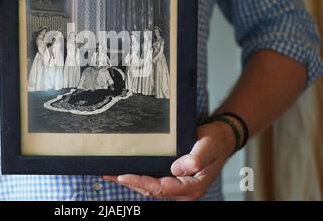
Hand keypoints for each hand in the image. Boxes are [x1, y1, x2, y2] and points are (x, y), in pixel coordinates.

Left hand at [103, 122, 234, 200]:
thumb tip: (179, 168)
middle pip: (152, 190)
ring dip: (131, 182)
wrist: (221, 138)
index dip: (141, 183)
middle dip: (130, 184)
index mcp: (192, 186)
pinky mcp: (173, 179)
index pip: (162, 188)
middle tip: (109, 174)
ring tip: (110, 174)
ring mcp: (178, 186)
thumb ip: (197, 157)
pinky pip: (153, 181)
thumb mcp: (209, 146)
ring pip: (150, 188)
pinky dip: (138, 178)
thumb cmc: (215, 142)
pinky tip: (126, 172)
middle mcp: (183, 190)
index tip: (123, 176)